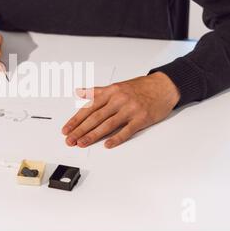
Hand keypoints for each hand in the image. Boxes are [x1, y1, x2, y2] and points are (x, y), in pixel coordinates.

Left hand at [62, 72, 180, 148]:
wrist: (163, 86)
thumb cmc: (140, 87)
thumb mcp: (116, 86)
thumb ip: (96, 91)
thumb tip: (79, 92)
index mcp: (111, 92)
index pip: (89, 108)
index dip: (76, 120)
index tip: (66, 129)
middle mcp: (118, 100)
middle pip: (95, 117)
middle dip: (80, 130)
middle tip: (69, 140)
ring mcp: (130, 109)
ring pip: (108, 124)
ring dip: (93, 135)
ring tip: (81, 143)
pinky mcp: (142, 118)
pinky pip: (127, 130)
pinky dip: (117, 138)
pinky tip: (107, 144)